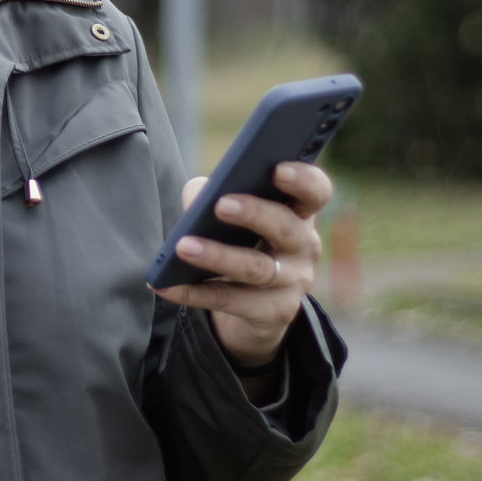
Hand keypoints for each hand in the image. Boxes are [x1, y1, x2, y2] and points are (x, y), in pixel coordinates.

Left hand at [150, 161, 331, 368]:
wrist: (252, 301)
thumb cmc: (238, 239)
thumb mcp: (230, 213)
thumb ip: (214, 194)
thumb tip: (198, 197)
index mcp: (298, 211)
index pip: (315, 191)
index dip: (302, 179)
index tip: (277, 169)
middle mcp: (305, 245)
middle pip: (286, 227)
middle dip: (254, 213)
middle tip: (221, 204)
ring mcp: (295, 281)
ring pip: (257, 268)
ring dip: (218, 256)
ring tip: (182, 246)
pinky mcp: (276, 312)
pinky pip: (231, 300)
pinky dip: (194, 292)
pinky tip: (166, 285)